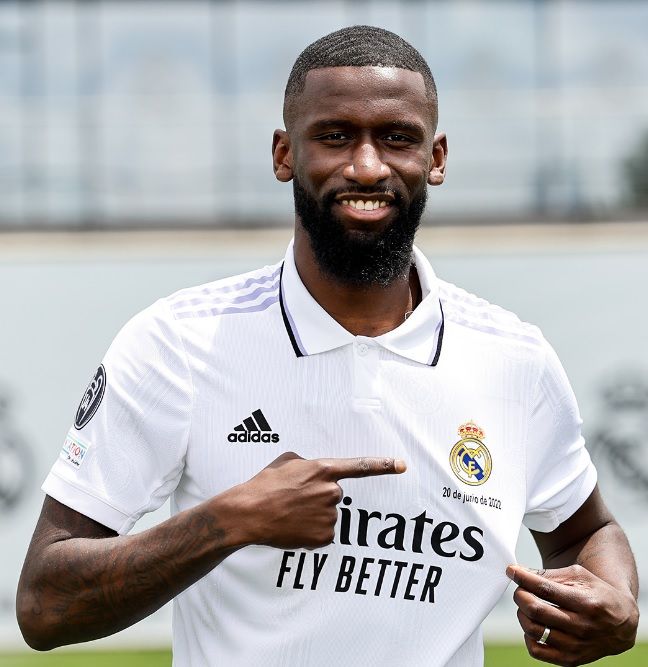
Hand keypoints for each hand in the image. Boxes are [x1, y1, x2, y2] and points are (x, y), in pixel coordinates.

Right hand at [236, 451, 405, 549]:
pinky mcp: (324, 536)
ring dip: (313, 515)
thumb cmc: (265, 484)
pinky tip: (294, 526)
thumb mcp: (287, 461)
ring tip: (290, 513)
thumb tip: (314, 470)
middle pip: (334, 494)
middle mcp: (331, 491)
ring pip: (328, 514)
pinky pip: (324, 533)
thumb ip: (308, 463)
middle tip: (295, 499)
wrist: (249, 512)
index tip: (402, 465)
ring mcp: (329, 515)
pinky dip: (311, 532)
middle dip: (318, 497)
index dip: (383, 465)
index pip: (360, 466)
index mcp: (323, 469)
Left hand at [507, 564, 638, 665]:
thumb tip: (518, 573)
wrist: (621, 622)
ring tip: (527, 605)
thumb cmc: (596, 593)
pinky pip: (537, 651)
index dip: (523, 578)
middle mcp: (582, 626)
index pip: (545, 589)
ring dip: (522, 613)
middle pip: (536, 610)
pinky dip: (528, 636)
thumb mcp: (579, 576)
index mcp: (585, 603)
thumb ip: (549, 575)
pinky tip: (534, 624)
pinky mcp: (571, 659)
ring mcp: (576, 646)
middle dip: (520, 595)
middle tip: (520, 589)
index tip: (511, 570)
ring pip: (533, 630)